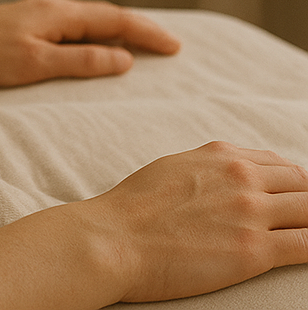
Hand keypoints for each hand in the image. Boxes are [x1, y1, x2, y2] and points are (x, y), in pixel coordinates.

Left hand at [0, 0, 180, 85]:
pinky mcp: (27, 23)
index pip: (114, 19)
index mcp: (58, 13)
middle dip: (140, 29)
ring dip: (119, 30)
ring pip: (90, 19)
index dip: (147, 33)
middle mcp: (52, 7)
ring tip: (145, 44)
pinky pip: (74, 25)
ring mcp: (38, 13)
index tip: (177, 46)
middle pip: (106, 15)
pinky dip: (97, 33)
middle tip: (173, 46)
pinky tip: (97, 44)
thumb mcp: (34, 64)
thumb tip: (123, 59)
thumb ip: (80, 61)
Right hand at [83, 142, 307, 301]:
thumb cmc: (137, 209)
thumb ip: (212, 170)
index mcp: (222, 154)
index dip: (297, 185)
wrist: (116, 238)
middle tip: (306, 218)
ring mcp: (250, 212)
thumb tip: (233, 179)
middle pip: (302, 185)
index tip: (300, 199)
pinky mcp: (254, 250)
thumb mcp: (177, 168)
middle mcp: (242, 176)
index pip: (281, 165)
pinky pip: (305, 246)